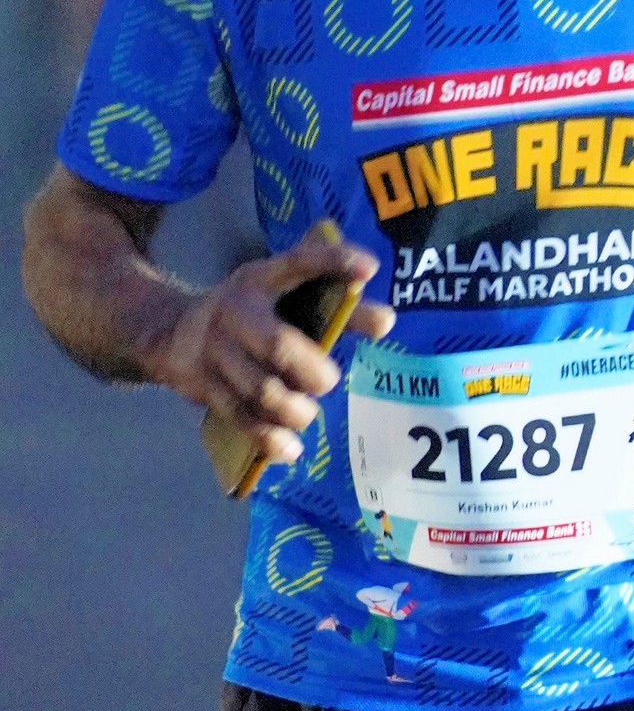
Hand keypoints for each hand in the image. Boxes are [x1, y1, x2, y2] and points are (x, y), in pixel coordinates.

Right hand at [145, 232, 391, 467]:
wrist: (167, 332)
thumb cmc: (249, 315)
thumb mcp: (280, 298)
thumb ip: (336, 309)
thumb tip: (387, 322)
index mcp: (260, 279)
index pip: (300, 263)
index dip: (334, 262)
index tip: (370, 269)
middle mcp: (235, 311)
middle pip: (276, 344)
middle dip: (309, 369)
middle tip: (329, 382)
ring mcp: (215, 350)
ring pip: (259, 390)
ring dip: (292, 410)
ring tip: (308, 415)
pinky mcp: (203, 385)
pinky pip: (239, 417)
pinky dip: (268, 438)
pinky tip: (290, 449)